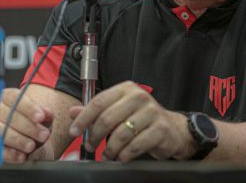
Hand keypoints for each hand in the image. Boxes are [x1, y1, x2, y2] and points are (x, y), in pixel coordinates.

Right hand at [0, 88, 53, 162]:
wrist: (23, 137)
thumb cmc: (30, 122)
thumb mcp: (38, 115)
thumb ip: (44, 114)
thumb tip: (48, 114)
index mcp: (6, 97)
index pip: (15, 98)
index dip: (29, 108)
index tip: (41, 117)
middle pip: (8, 115)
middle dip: (27, 126)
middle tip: (43, 135)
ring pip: (1, 132)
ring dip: (18, 140)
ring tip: (32, 146)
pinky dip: (9, 154)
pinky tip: (21, 156)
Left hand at [68, 81, 195, 161]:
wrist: (173, 129)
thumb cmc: (141, 119)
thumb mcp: (118, 110)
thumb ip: (96, 111)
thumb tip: (72, 112)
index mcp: (126, 89)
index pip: (99, 101)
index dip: (83, 118)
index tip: (74, 131)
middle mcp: (139, 96)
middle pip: (107, 118)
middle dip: (95, 136)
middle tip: (90, 146)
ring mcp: (151, 112)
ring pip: (121, 134)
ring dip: (110, 149)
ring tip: (106, 155)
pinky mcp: (160, 129)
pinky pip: (135, 146)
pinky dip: (124, 155)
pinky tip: (121, 157)